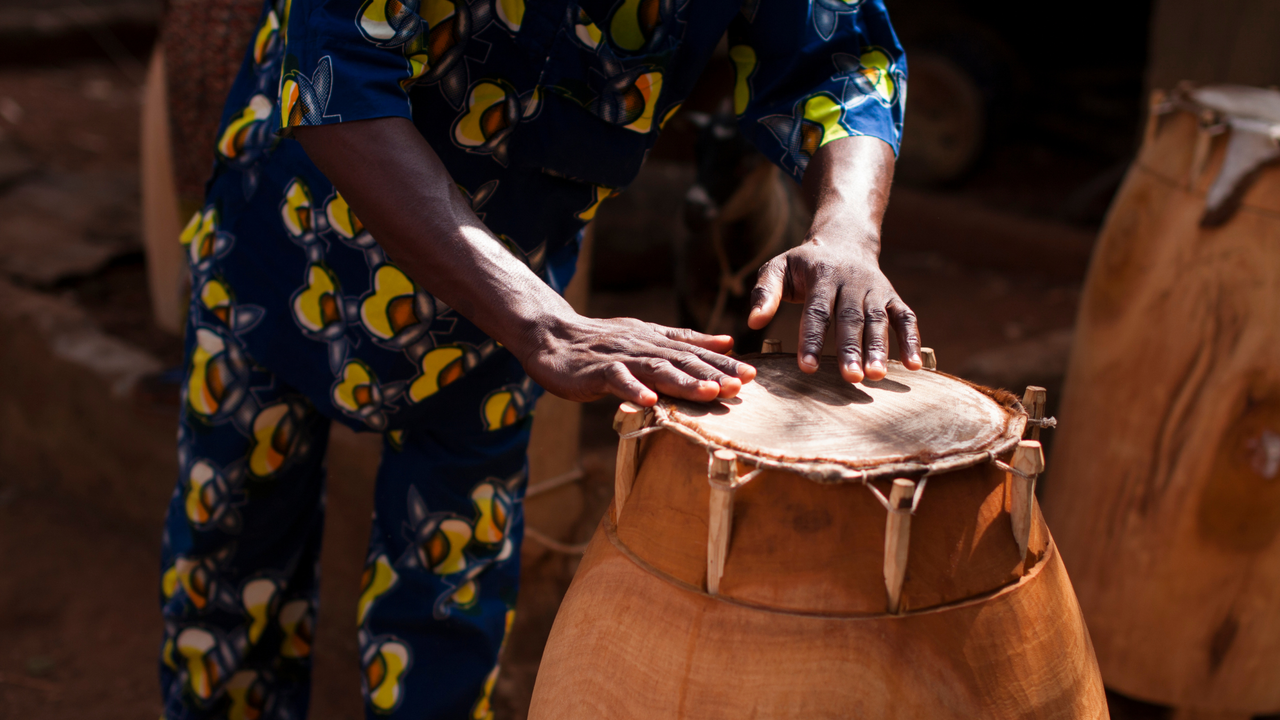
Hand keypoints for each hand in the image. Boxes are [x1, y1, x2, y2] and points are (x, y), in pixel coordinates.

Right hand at [518, 315, 756, 406]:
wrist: (552, 336)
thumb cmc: (602, 341)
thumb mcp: (647, 336)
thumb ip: (686, 340)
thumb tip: (728, 340)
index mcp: (657, 340)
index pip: (696, 352)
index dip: (723, 363)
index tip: (752, 374)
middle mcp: (643, 346)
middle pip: (682, 360)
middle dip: (712, 373)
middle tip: (740, 385)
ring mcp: (620, 358)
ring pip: (656, 369)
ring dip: (683, 381)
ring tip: (708, 393)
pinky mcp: (596, 371)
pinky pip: (617, 380)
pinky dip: (633, 390)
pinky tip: (650, 401)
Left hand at [747, 241, 920, 382]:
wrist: (844, 240)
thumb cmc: (804, 264)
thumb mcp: (778, 267)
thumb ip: (764, 293)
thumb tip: (753, 322)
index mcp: (822, 275)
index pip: (816, 310)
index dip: (811, 339)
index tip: (807, 367)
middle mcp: (852, 282)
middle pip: (851, 319)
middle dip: (851, 349)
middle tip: (850, 378)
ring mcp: (875, 290)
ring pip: (879, 320)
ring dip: (879, 348)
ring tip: (876, 376)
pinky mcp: (892, 297)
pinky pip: (906, 317)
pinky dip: (913, 340)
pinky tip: (915, 366)